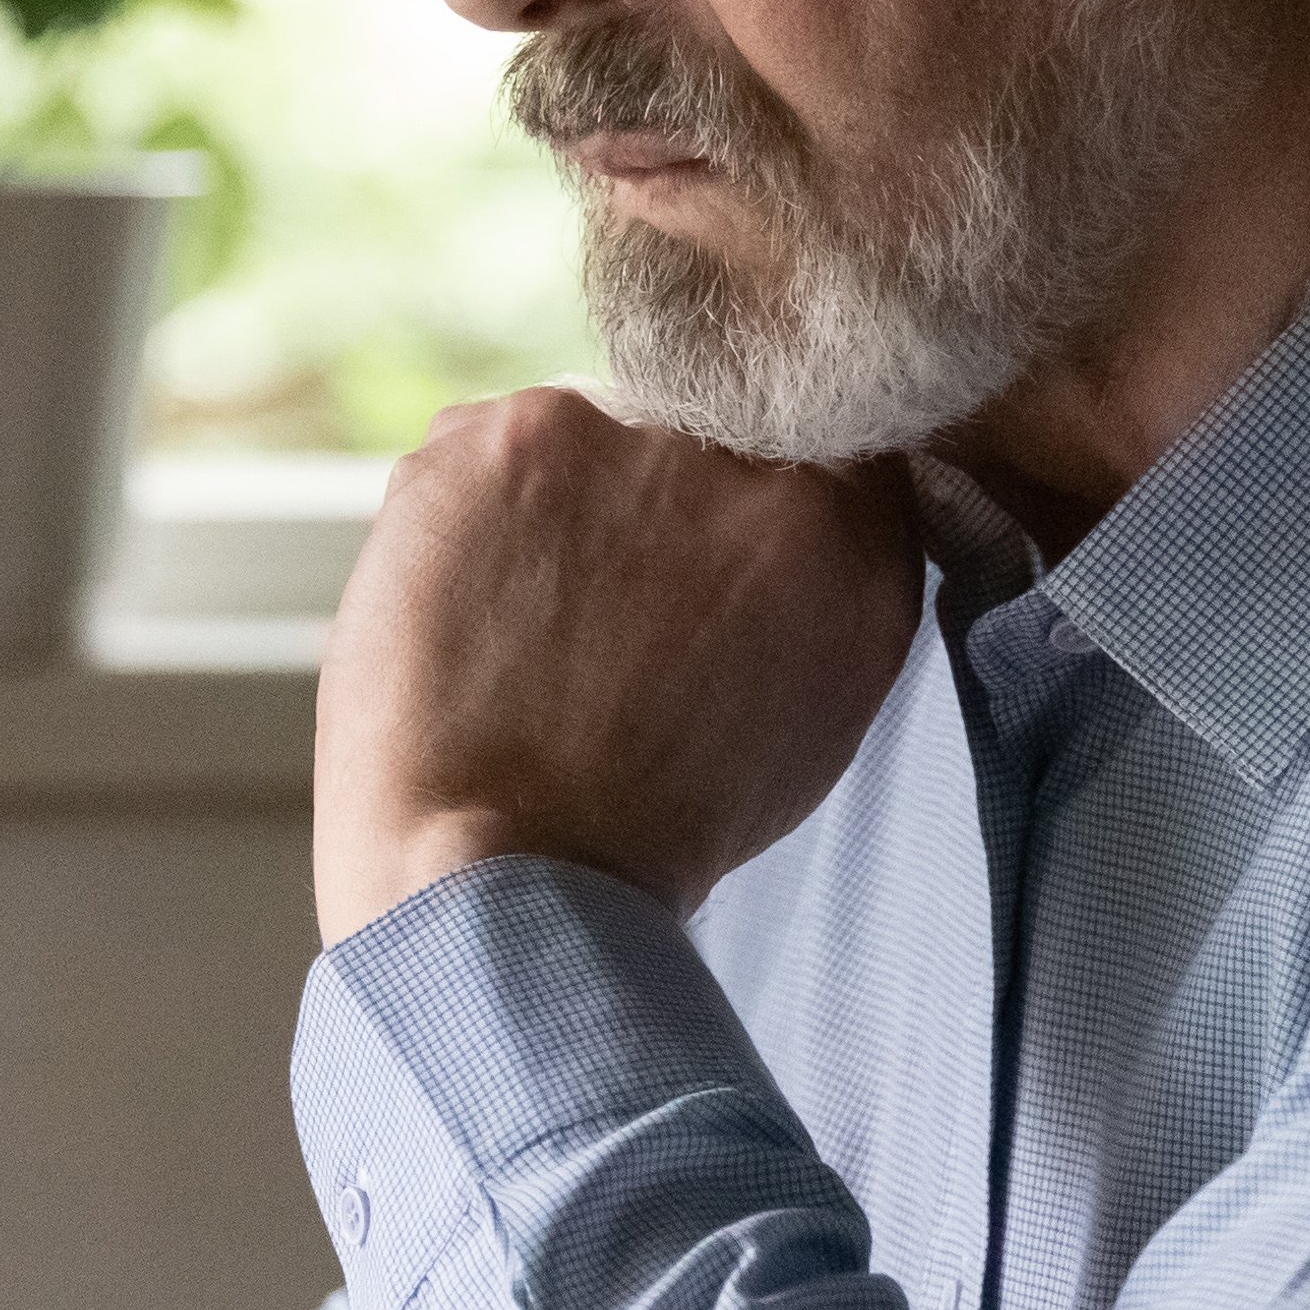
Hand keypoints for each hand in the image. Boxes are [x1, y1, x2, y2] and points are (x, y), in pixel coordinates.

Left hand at [315, 390, 917, 940]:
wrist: (509, 878)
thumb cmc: (649, 827)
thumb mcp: (811, 714)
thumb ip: (825, 584)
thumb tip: (790, 500)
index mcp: (847, 537)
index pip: (815, 442)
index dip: (744, 491)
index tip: (693, 545)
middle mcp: (759, 468)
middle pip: (692, 431)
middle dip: (642, 510)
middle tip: (597, 618)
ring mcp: (634, 438)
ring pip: (581, 435)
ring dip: (550, 513)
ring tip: (523, 635)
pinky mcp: (516, 438)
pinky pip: (480, 444)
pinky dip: (462, 517)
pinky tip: (462, 613)